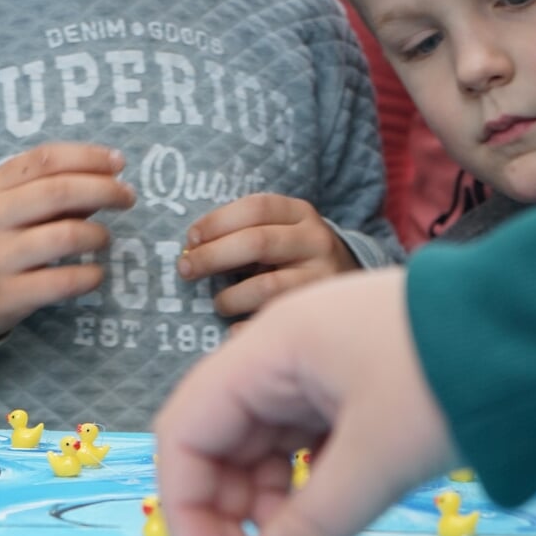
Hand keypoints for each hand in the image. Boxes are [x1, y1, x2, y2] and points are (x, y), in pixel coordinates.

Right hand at [0, 142, 135, 338]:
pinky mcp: (8, 295)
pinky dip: (90, 277)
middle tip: (127, 198)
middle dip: (105, 190)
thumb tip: (104, 180)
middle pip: (60, 191)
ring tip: (105, 239)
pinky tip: (96, 274)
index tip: (119, 162)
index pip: (46, 159)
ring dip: (98, 234)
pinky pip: (62, 282)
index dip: (89, 157)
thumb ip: (43, 190)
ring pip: (65, 236)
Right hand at [153, 268, 457, 535]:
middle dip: (231, 513)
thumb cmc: (449, 375)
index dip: (187, 509)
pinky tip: (331, 512)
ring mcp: (318, 367)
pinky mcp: (354, 385)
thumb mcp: (375, 461)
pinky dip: (308, 483)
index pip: (185, 432)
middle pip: (220, 442)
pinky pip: (305, 442)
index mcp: (267, 351)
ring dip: (271, 503)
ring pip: (263, 447)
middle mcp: (281, 354)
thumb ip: (310, 529)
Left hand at [176, 194, 358, 317]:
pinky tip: (235, 328)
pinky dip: (246, 328)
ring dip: (229, 297)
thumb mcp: (280, 233)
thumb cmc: (294, 259)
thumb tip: (190, 252)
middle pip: (257, 242)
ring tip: (219, 303)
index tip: (190, 239)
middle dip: (212, 256)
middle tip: (185, 270)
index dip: (217, 221)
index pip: (255, 207)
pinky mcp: (320, 313)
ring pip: (266, 287)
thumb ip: (243, 234)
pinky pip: (274, 322)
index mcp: (300, 214)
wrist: (350, 292)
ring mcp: (322, 278)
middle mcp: (316, 241)